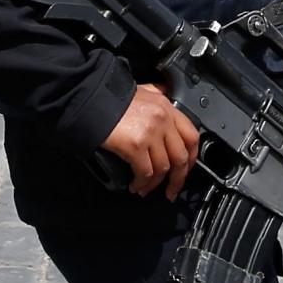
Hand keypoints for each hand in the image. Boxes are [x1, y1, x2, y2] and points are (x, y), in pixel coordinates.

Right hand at [102, 83, 198, 198]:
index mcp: (167, 107)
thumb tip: (163, 99)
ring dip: (154, 184)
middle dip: (178, 179)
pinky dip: (141, 183)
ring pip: (163, 168)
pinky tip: (135, 185)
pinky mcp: (136, 145)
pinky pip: (145, 172)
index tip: (185, 170)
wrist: (90, 98)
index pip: (192, 136)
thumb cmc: (110, 97)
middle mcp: (163, 119)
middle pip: (181, 157)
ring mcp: (151, 132)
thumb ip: (156, 96)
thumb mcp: (141, 92)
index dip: (191, 158)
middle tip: (171, 190)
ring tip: (144, 189)